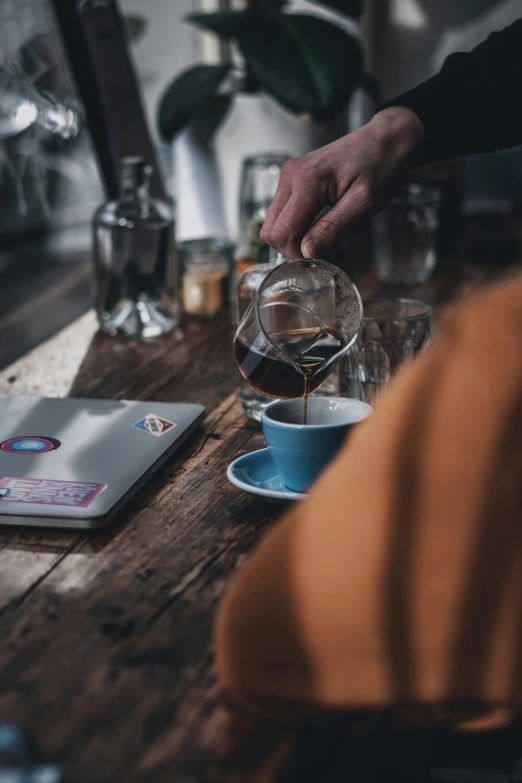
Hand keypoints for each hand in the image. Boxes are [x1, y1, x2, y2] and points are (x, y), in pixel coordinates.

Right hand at [260, 106, 424, 258]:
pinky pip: (282, 212)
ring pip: (273, 222)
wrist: (384, 141)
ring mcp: (289, 175)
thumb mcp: (363, 204)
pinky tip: (317, 221)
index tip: (320, 255)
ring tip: (322, 233)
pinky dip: (295, 224)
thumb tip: (307, 253)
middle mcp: (291, 175)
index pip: (282, 232)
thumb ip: (333, 229)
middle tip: (321, 247)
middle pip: (270, 230)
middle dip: (291, 246)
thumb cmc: (379, 167)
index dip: (296, 252)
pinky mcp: (292, 177)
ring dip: (293, 235)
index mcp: (307, 181)